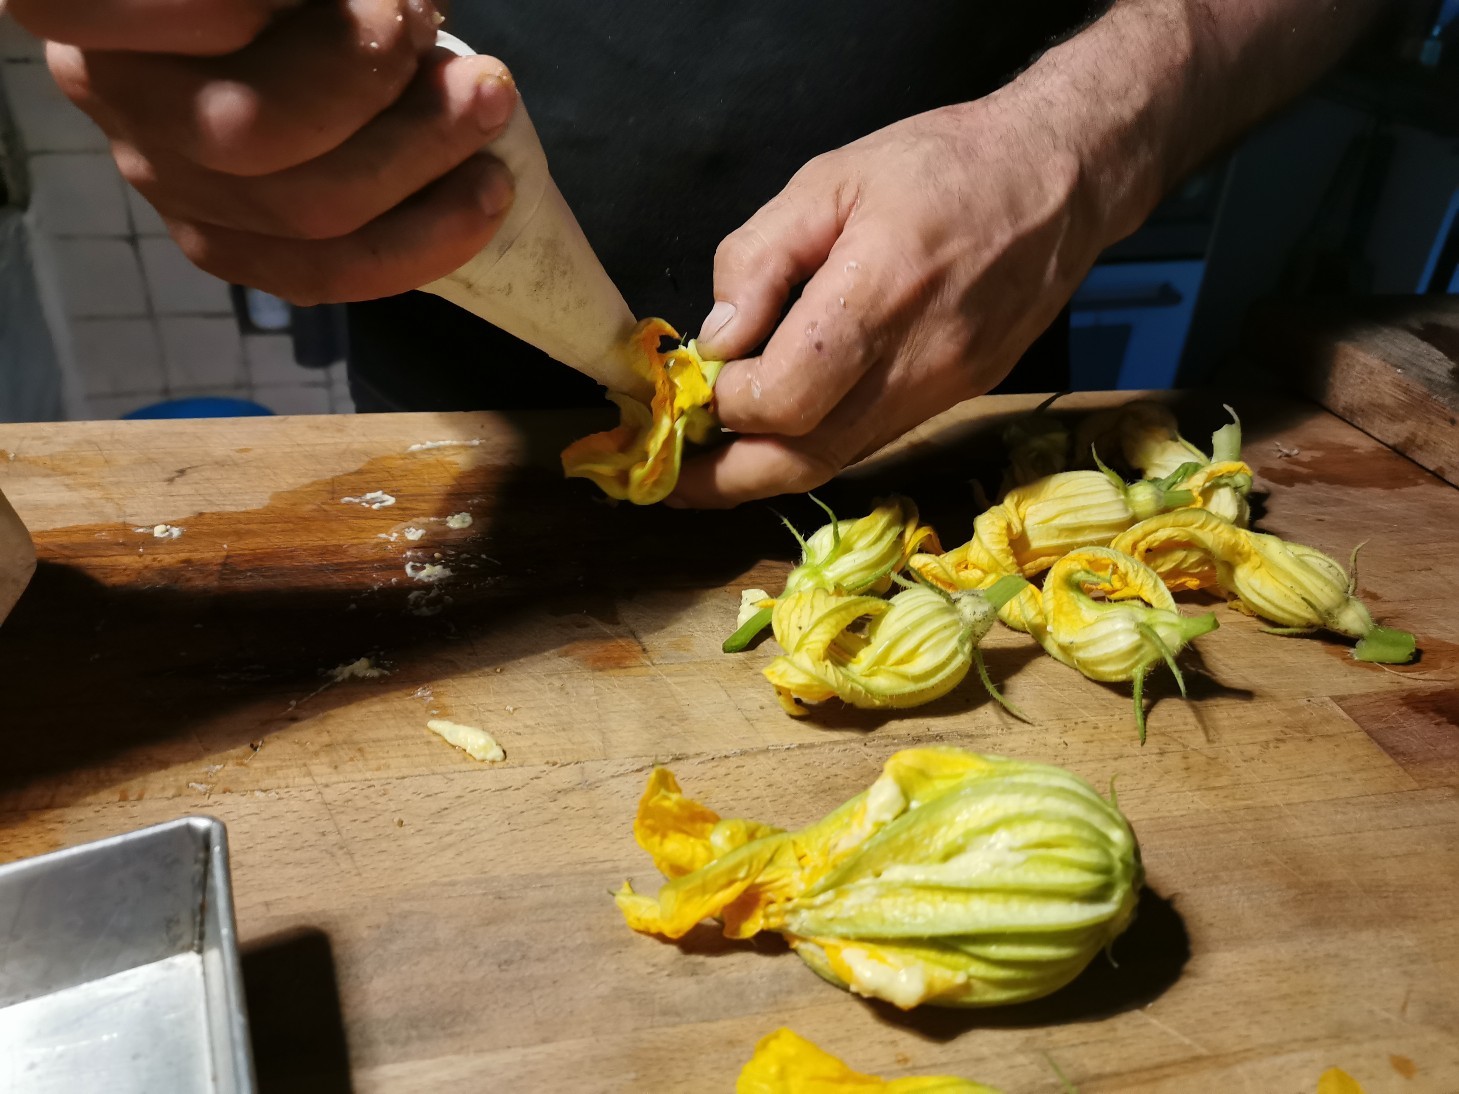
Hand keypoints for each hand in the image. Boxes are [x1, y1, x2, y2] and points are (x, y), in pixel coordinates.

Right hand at [11, 0, 518, 303]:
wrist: (294, 34)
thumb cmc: (309, 1)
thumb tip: (391, 14)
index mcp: (97, 10)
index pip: (151, 16)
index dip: (252, 16)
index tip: (377, 2)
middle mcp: (117, 100)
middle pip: (251, 132)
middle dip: (375, 88)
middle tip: (445, 42)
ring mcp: (170, 187)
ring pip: (307, 212)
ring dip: (425, 158)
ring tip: (490, 102)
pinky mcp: (231, 247)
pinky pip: (330, 273)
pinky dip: (427, 238)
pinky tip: (488, 189)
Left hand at [673, 92, 1106, 508]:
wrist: (1059, 180)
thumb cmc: (941, 165)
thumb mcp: (829, 180)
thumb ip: (760, 258)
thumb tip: (718, 337)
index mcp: (878, 294)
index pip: (787, 397)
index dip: (730, 401)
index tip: (707, 375)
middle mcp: (915, 362)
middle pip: (806, 458)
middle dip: (729, 479)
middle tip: (675, 481)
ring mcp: (942, 390)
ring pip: (838, 461)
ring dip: (768, 471)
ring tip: (714, 465)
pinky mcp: (956, 397)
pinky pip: (872, 440)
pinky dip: (817, 446)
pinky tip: (784, 431)